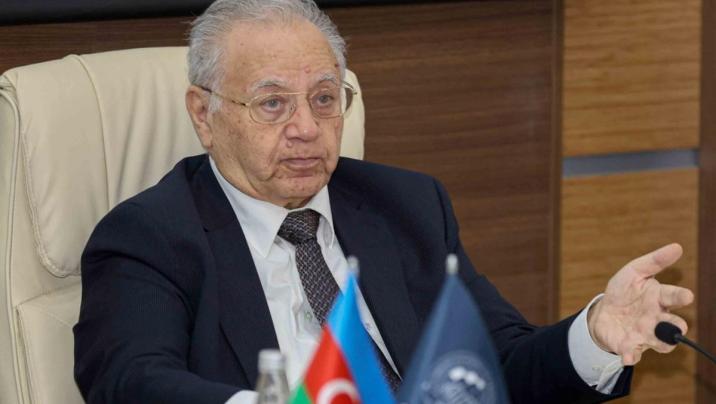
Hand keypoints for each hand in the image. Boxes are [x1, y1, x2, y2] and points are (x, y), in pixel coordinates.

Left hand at [586, 243, 693, 365]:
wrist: (604, 312)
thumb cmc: (624, 291)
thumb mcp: (634, 272)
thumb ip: (654, 261)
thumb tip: (676, 247)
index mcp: (659, 298)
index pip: (674, 297)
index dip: (680, 297)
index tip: (687, 296)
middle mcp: (657, 318)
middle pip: (674, 325)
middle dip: (675, 326)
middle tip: (674, 325)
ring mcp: (645, 334)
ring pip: (662, 343)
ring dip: (661, 342)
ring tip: (655, 339)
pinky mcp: (630, 345)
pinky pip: (634, 354)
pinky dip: (632, 356)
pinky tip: (628, 357)